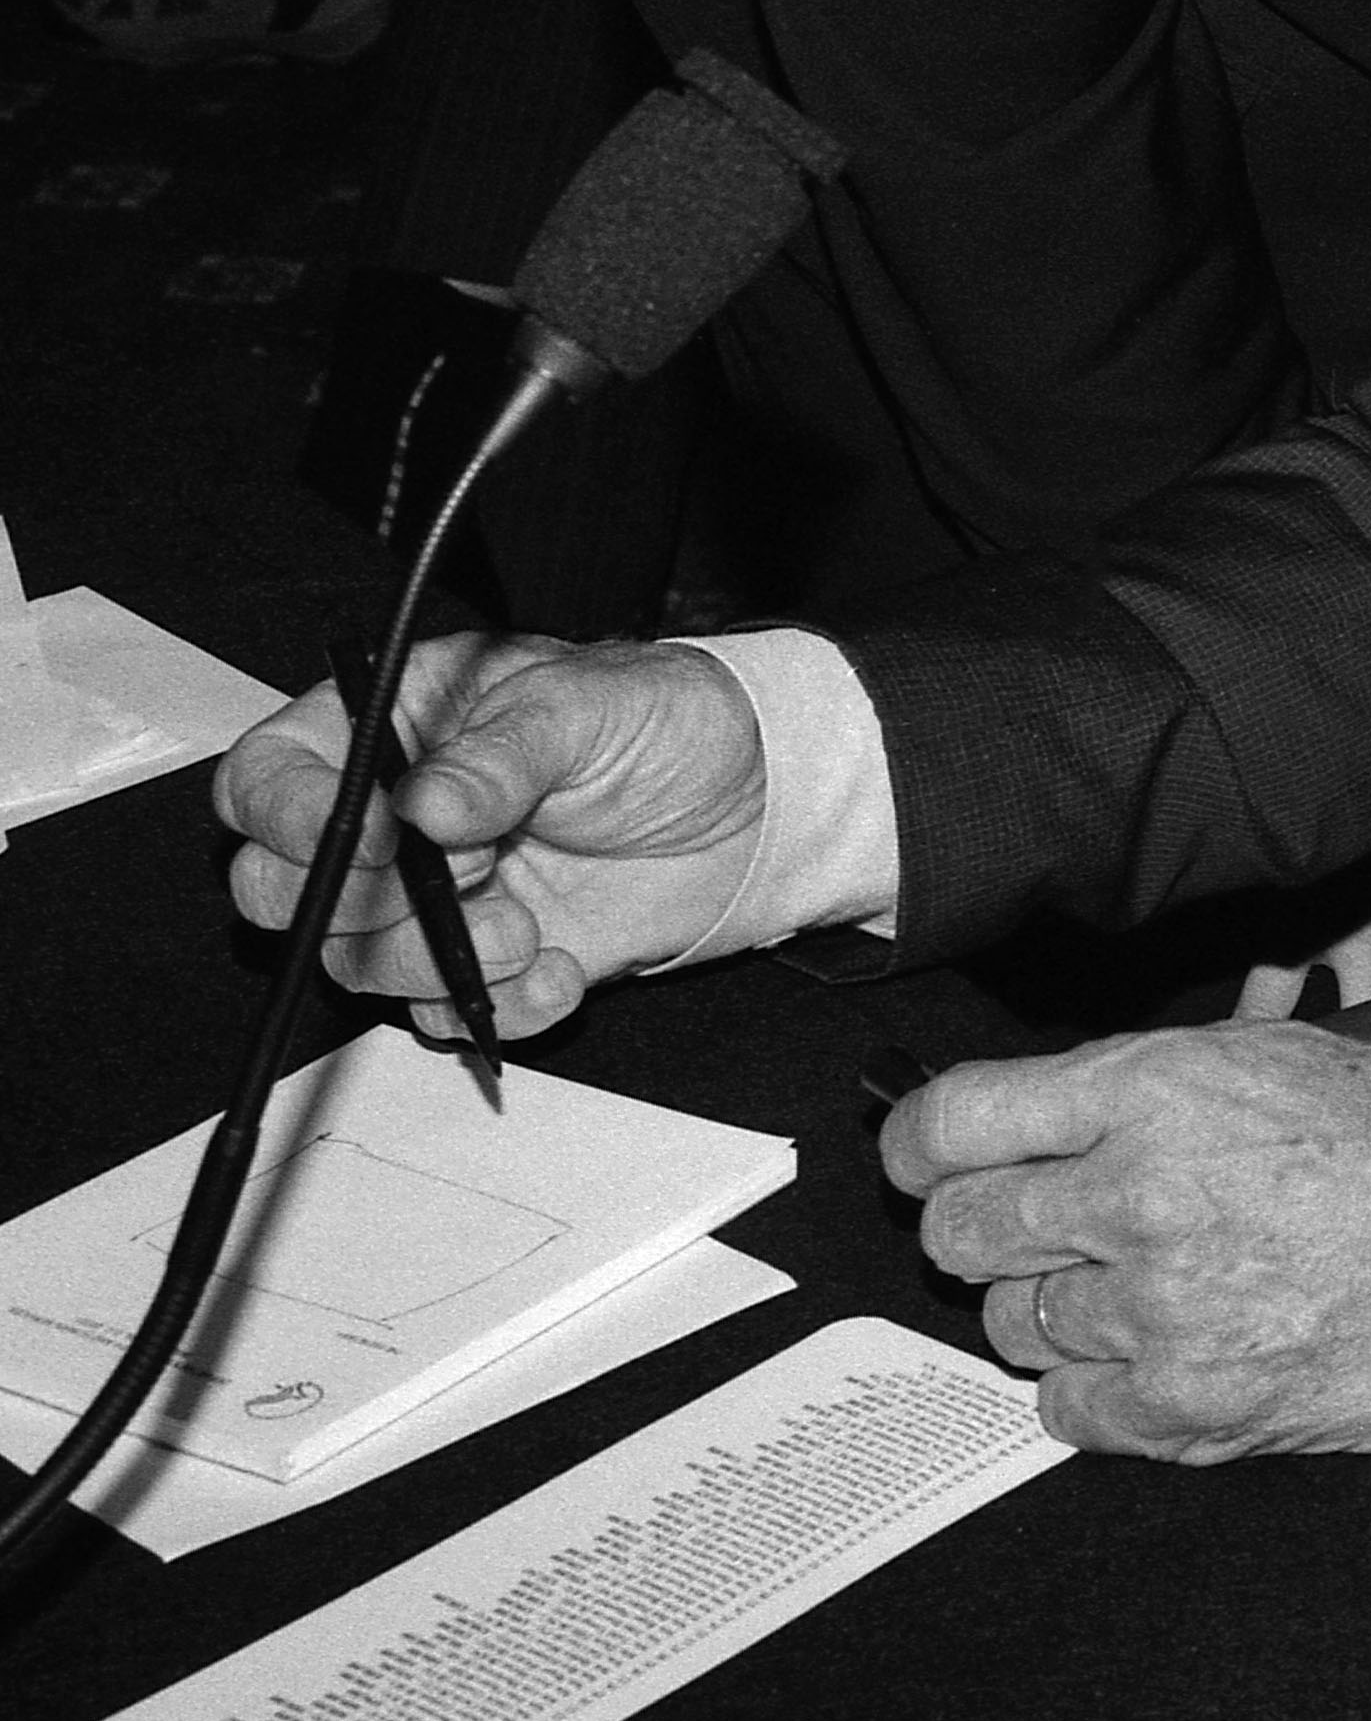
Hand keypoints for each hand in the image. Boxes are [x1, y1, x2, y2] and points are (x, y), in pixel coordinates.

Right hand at [217, 631, 771, 1040]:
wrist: (751, 797)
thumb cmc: (662, 722)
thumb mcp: (586, 707)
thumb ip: (501, 756)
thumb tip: (422, 804)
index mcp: (390, 730)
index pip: (268, 779)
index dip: (291, 816)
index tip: (372, 835)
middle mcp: (388, 823)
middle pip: (280, 890)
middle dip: (358, 902)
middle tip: (460, 877)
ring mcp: (427, 899)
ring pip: (350, 962)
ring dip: (429, 959)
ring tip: (524, 926)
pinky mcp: (478, 961)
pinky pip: (438, 1013)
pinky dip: (495, 1007)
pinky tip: (560, 969)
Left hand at [886, 1026, 1370, 1460]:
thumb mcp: (1279, 1057)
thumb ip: (1146, 1083)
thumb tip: (1041, 1114)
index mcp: (1155, 1093)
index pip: (952, 1122)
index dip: (920, 1145)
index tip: (930, 1162)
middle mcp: (1138, 1197)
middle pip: (959, 1234)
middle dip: (988, 1231)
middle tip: (1044, 1231)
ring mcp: (1155, 1311)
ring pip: (1013, 1324)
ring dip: (1057, 1309)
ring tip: (1142, 1287)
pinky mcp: (1183, 1405)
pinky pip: (1063, 1409)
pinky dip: (1093, 1387)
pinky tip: (1156, 1352)